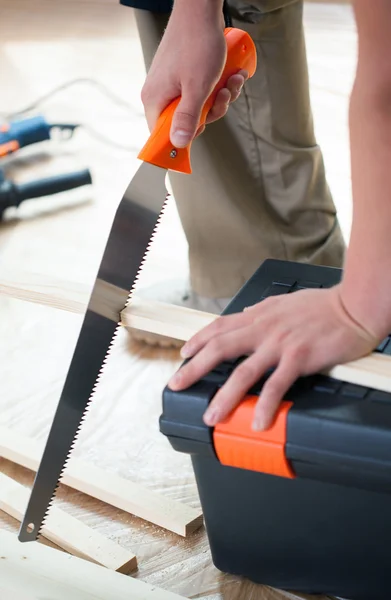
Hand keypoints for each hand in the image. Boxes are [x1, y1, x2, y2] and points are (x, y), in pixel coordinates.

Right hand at [140, 1, 248, 147]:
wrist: (201, 9)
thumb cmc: (197, 43)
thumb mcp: (196, 87)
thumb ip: (188, 118)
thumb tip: (178, 143)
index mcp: (155, 99)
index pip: (162, 135)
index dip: (184, 137)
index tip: (202, 129)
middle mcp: (160, 94)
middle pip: (187, 122)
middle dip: (212, 111)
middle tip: (222, 95)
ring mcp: (172, 84)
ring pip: (199, 106)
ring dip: (221, 97)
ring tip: (231, 80)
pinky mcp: (184, 75)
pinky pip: (202, 92)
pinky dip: (219, 86)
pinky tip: (231, 74)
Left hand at [168, 285, 378, 430]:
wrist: (353, 307)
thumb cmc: (323, 305)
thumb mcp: (284, 302)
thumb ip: (261, 311)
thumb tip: (245, 315)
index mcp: (260, 315)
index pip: (220, 326)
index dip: (198, 340)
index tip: (184, 353)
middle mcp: (264, 329)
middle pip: (220, 348)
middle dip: (195, 368)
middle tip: (177, 384)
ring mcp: (280, 344)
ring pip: (244, 372)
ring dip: (224, 395)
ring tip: (211, 415)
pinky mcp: (299, 358)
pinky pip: (278, 385)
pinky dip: (267, 405)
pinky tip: (258, 421)